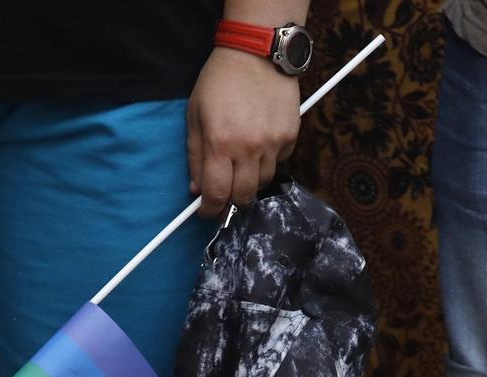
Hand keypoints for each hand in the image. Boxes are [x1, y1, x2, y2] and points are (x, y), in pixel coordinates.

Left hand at [186, 46, 300, 216]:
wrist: (256, 53)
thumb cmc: (220, 81)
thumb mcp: (195, 116)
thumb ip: (195, 156)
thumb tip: (197, 190)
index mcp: (220, 143)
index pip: (217, 194)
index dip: (210, 210)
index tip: (207, 212)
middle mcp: (249, 147)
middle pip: (243, 196)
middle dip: (231, 200)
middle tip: (225, 191)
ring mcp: (273, 142)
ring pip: (263, 182)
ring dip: (251, 180)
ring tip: (242, 161)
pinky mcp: (291, 135)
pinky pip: (280, 162)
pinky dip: (269, 160)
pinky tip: (260, 142)